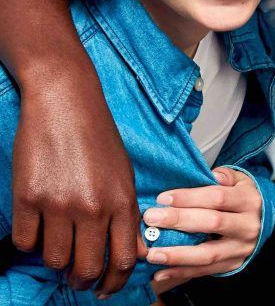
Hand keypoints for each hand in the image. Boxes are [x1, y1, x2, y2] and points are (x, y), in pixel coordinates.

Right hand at [11, 75, 138, 294]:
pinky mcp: (28, 198)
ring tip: (58, 247)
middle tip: (78, 278)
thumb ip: (126, 212)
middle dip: (83, 280)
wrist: (67, 103)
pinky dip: (30, 241)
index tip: (106, 289)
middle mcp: (93, 207)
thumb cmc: (97, 138)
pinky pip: (26, 241)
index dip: (115, 281)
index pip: (125, 258)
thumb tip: (132, 250)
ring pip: (54, 259)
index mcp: (122, 201)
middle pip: (88, 267)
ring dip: (55, 260)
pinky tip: (37, 228)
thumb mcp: (124, 175)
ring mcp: (59, 204)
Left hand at [142, 167, 262, 288]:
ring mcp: (241, 248)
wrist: (262, 224)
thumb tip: (212, 175)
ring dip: (177, 255)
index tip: (163, 198)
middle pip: (212, 223)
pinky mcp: (233, 265)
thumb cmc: (242, 199)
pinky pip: (205, 271)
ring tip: (152, 254)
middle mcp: (248, 226)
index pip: (218, 198)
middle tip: (151, 219)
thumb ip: (226, 176)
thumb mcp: (240, 181)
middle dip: (179, 221)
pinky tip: (160, 273)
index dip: (189, 198)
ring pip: (208, 253)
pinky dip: (181, 273)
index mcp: (249, 201)